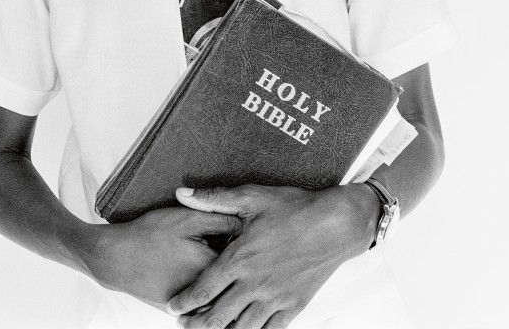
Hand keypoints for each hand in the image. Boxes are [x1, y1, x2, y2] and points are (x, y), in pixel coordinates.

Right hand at [85, 205, 242, 311]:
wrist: (114, 258)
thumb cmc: (150, 234)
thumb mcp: (187, 219)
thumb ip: (220, 219)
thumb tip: (246, 223)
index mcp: (211, 267)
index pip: (245, 262)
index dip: (250, 249)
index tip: (252, 239)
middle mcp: (204, 293)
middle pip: (237, 289)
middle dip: (244, 276)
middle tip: (249, 260)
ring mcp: (191, 308)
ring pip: (223, 305)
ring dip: (231, 293)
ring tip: (233, 277)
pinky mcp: (179, 313)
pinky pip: (204, 311)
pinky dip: (212, 302)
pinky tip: (211, 286)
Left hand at [167, 183, 378, 327]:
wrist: (335, 224)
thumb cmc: (294, 208)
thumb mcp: (251, 197)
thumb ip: (213, 198)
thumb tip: (182, 194)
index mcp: (241, 257)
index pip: (204, 288)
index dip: (184, 301)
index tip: (172, 307)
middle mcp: (255, 283)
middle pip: (218, 316)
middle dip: (197, 324)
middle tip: (185, 325)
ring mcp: (275, 297)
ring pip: (242, 328)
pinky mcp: (294, 305)